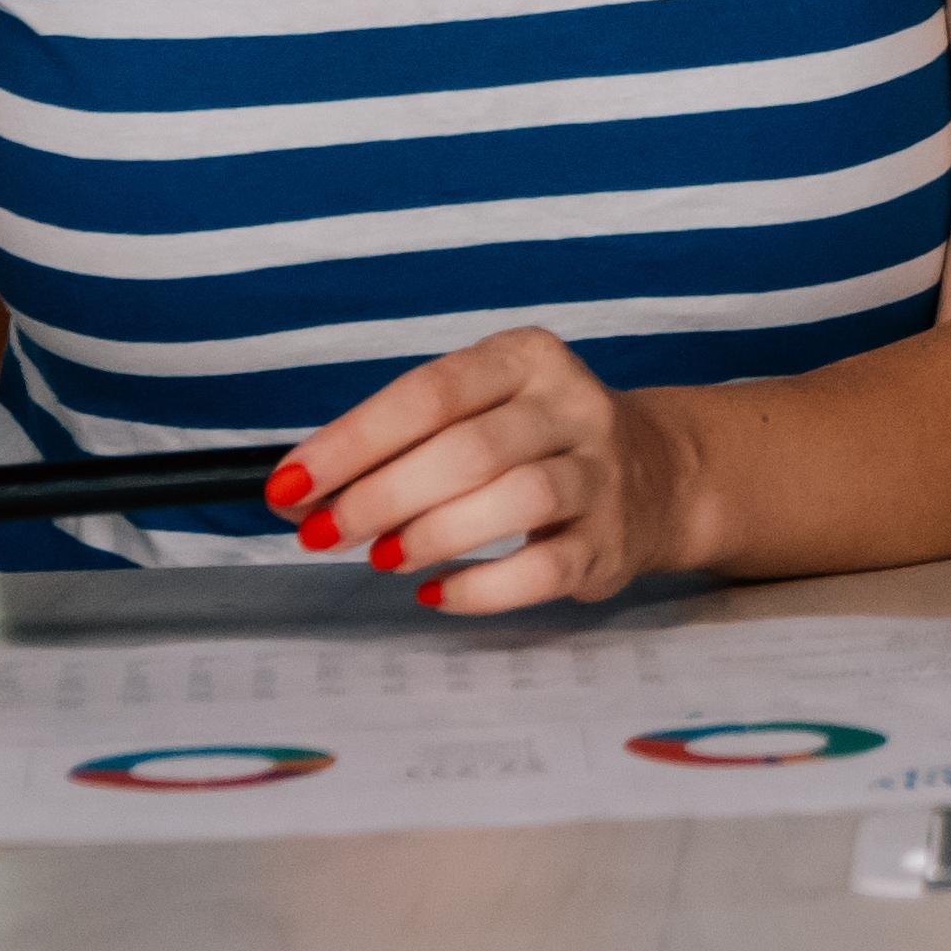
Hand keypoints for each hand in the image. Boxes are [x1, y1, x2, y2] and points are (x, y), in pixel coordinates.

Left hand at [292, 327, 644, 615]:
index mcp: (526, 358)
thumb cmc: (537, 440)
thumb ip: (403, 441)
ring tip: (381, 557)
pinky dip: (480, 588)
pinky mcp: (610, 541)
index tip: (290, 484)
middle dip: (380, 496)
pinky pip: (544, 569)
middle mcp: (570, 406)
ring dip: (431, 535)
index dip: (353, 441)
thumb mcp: (483, 408)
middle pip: (468, 449)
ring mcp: (600, 474)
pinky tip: (434, 592)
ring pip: (514, 500)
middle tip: (323, 532)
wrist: (660, 474)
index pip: (430, 393)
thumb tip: (304, 494)